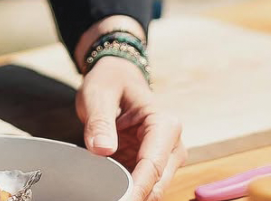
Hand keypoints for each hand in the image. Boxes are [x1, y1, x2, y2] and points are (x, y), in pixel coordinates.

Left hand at [76, 55, 184, 199]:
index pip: (152, 167)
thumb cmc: (111, 83)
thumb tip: (102, 149)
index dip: (135, 190)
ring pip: (150, 191)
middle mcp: (172, 145)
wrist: (117, 79)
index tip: (120, 201)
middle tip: (103, 200)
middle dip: (133, 196)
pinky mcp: (152, 168)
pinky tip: (108, 191)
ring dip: (129, 195)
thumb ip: (99, 122)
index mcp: (165, 124)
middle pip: (155, 185)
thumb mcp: (98, 95)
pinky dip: (126, 192)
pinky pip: (141, 188)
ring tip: (103, 194)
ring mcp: (164, 159)